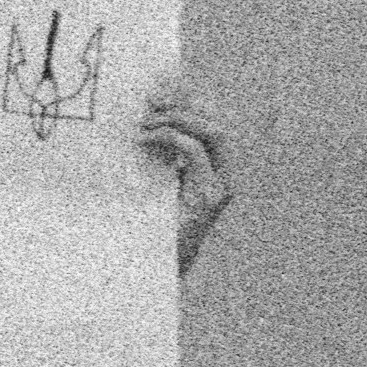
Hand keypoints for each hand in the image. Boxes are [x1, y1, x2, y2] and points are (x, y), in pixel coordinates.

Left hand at [138, 86, 239, 274]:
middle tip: (151, 101)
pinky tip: (143, 139)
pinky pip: (194, 153)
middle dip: (187, 104)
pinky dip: (169, 138)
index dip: (191, 101)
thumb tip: (142, 119)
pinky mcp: (206, 201)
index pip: (212, 124)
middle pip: (218, 123)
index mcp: (214, 175)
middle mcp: (224, 180)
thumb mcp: (152, 186)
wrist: (146, 276)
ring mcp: (219, 191)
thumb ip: (157, 159)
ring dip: (179, 118)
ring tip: (146, 121)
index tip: (159, 90)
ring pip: (215, 133)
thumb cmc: (144, 232)